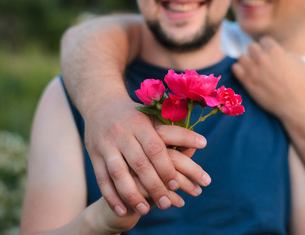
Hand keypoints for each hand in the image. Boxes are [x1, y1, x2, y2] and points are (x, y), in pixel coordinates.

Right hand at [84, 96, 208, 215]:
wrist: (100, 102)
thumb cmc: (135, 114)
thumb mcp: (153, 116)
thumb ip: (173, 131)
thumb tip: (201, 144)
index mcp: (140, 123)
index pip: (156, 147)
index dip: (166, 168)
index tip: (176, 185)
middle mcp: (122, 133)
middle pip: (139, 164)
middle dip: (154, 186)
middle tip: (167, 204)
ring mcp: (106, 144)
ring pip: (119, 174)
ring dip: (132, 195)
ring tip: (146, 210)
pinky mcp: (94, 154)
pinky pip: (102, 179)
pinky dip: (111, 196)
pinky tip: (122, 210)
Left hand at [232, 36, 304, 120]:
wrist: (294, 103)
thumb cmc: (299, 83)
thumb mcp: (298, 62)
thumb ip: (286, 53)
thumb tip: (278, 52)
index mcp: (275, 51)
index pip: (264, 40)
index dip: (267, 47)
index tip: (268, 54)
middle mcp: (262, 58)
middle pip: (251, 47)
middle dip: (255, 53)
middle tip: (259, 62)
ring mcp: (253, 69)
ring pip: (241, 57)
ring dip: (246, 61)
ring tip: (251, 68)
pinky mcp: (246, 81)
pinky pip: (235, 68)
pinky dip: (239, 70)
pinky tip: (245, 74)